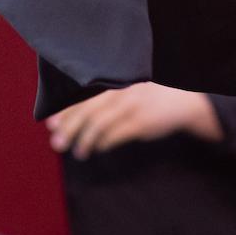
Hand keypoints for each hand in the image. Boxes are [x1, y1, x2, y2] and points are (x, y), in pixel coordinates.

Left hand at [46, 83, 220, 159]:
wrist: (184, 102)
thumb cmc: (150, 98)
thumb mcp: (128, 91)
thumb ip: (105, 99)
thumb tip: (69, 117)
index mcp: (115, 82)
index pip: (83, 96)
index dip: (66, 111)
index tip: (51, 124)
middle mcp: (121, 91)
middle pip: (87, 111)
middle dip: (69, 128)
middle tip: (57, 143)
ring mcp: (131, 106)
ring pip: (98, 125)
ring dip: (84, 141)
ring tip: (78, 152)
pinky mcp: (141, 122)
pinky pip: (114, 136)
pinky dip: (102, 144)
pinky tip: (97, 149)